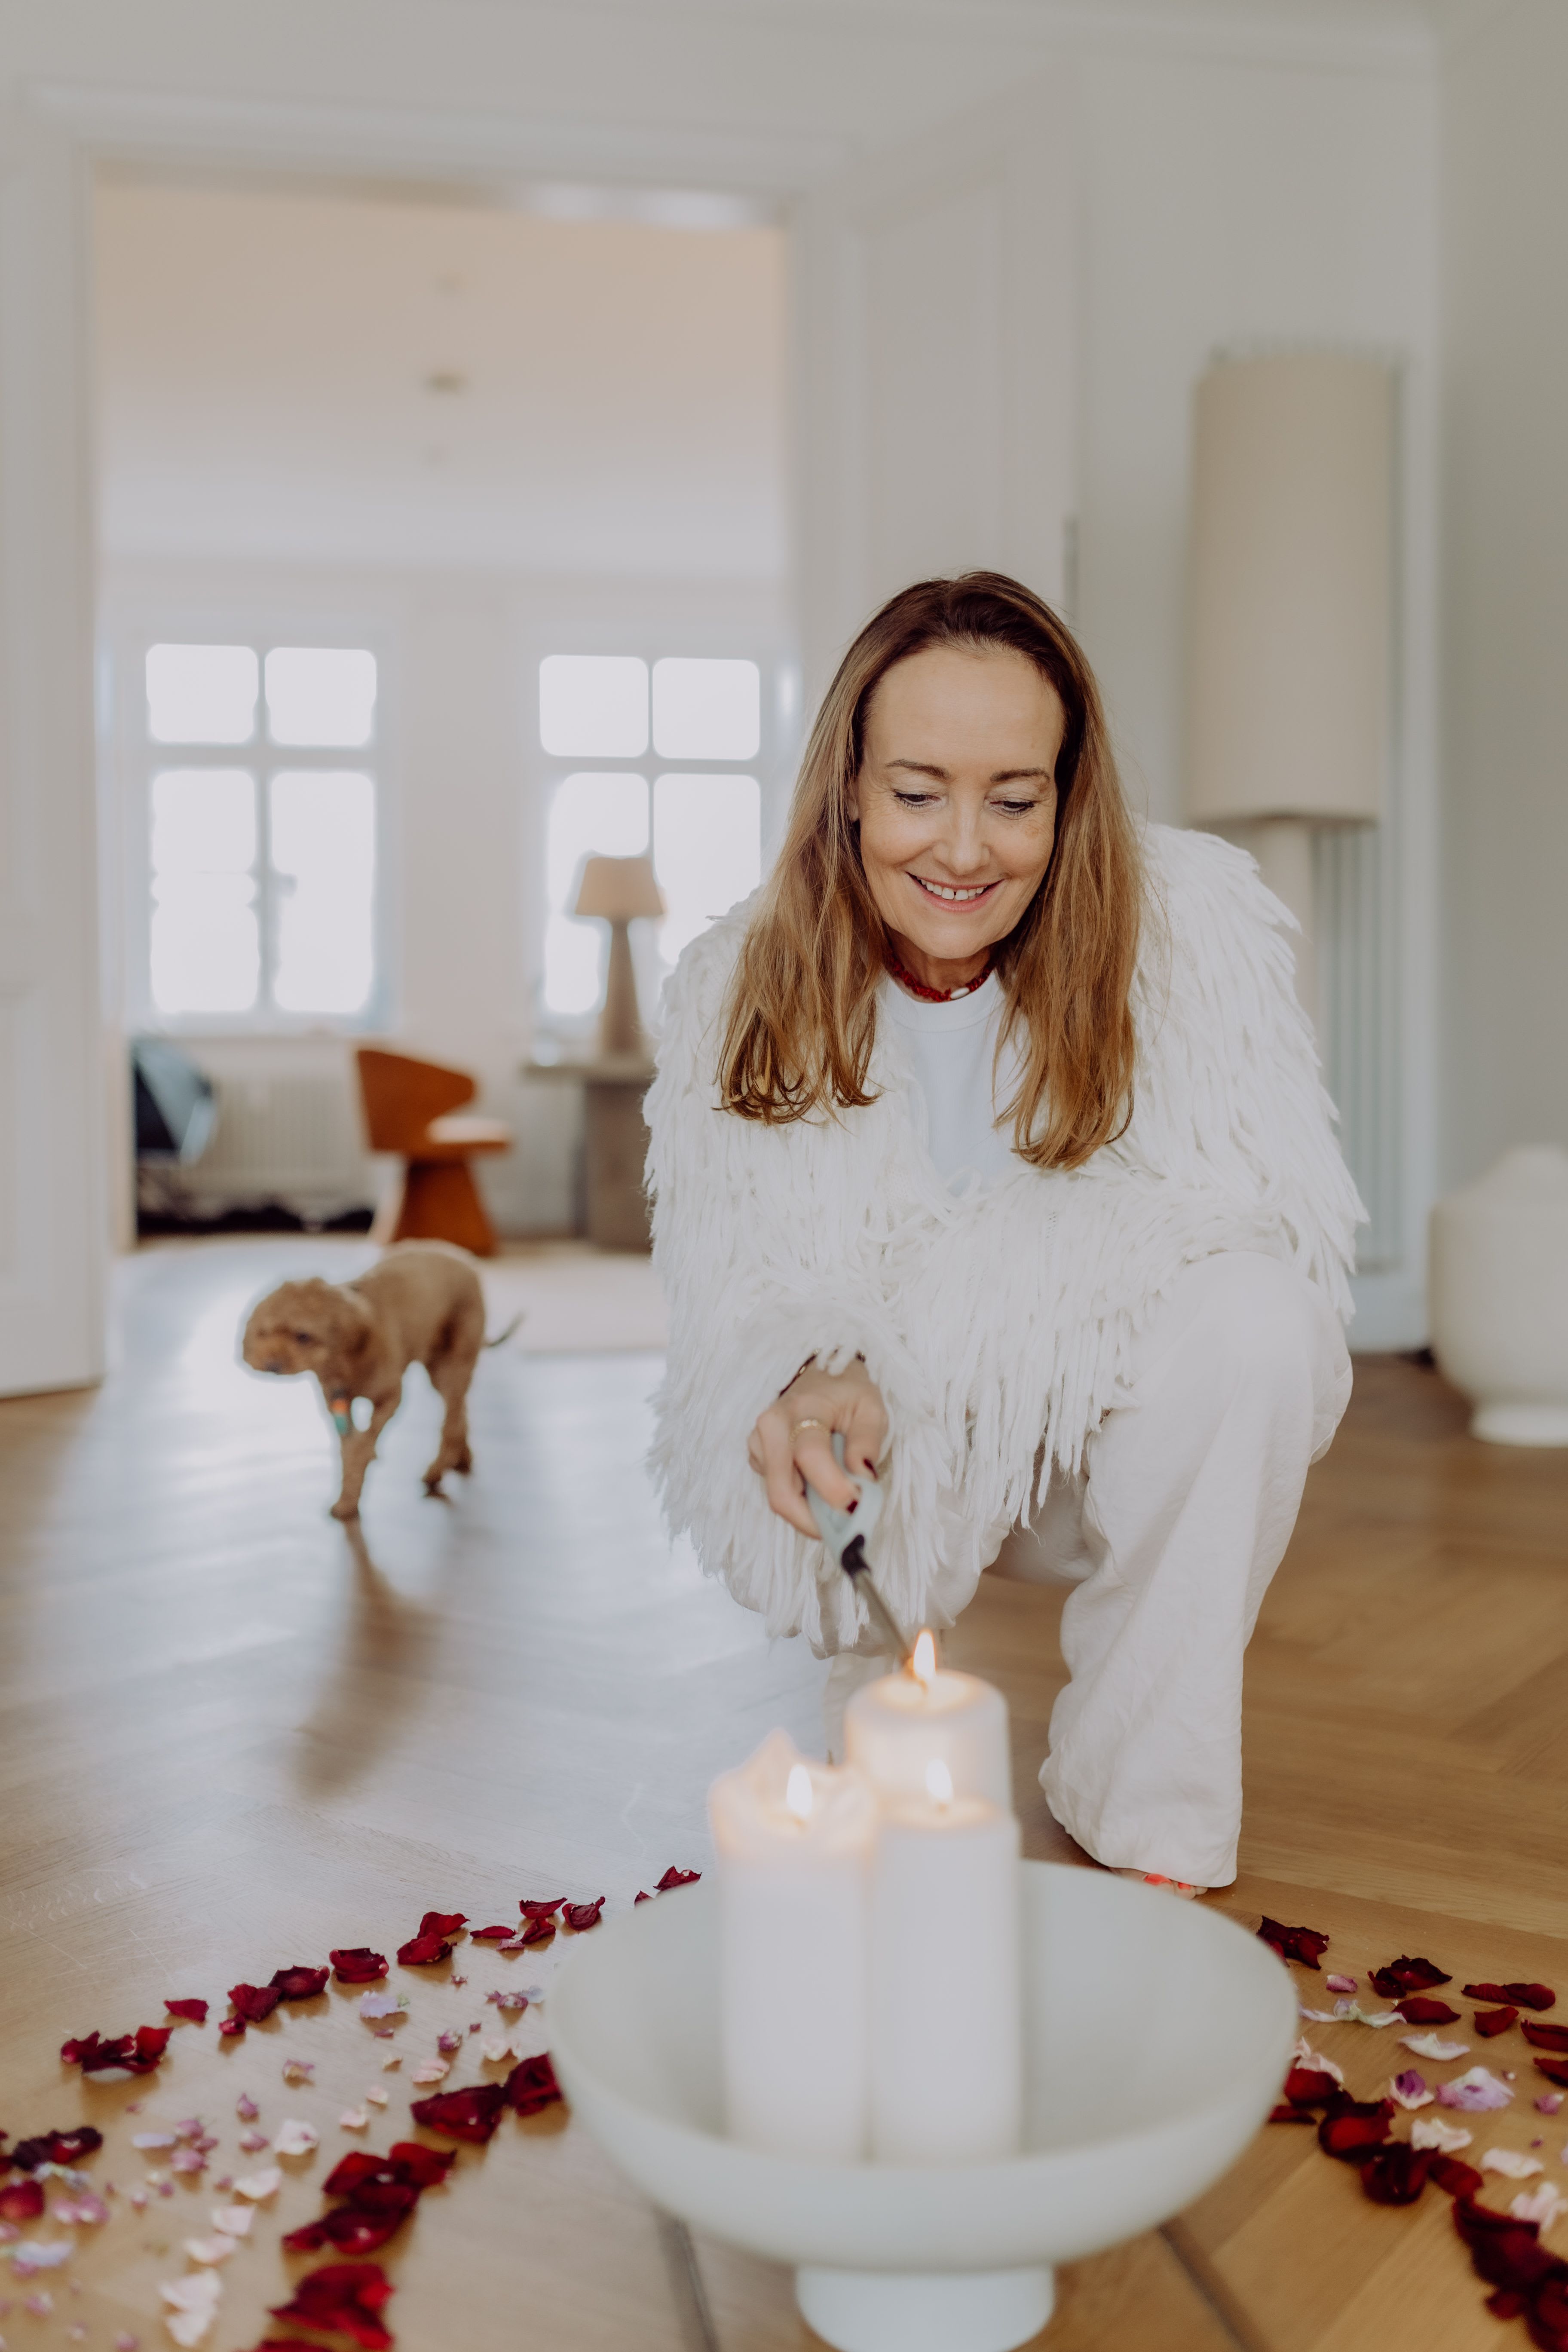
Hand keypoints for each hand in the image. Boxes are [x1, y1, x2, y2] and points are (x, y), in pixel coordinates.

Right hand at [747, 1359, 887, 1539]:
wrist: (819, 1377)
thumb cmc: (847, 1393)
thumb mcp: (870, 1407)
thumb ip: (867, 1441)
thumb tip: (862, 1477)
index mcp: (802, 1409)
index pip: (810, 1456)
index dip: (832, 1488)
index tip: (856, 1507)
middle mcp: (770, 1427)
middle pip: (781, 1492)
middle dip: (814, 1521)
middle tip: (845, 1528)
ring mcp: (758, 1444)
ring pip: (779, 1497)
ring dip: (810, 1513)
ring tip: (837, 1504)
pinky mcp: (758, 1458)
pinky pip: (778, 1492)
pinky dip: (802, 1503)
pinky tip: (820, 1489)